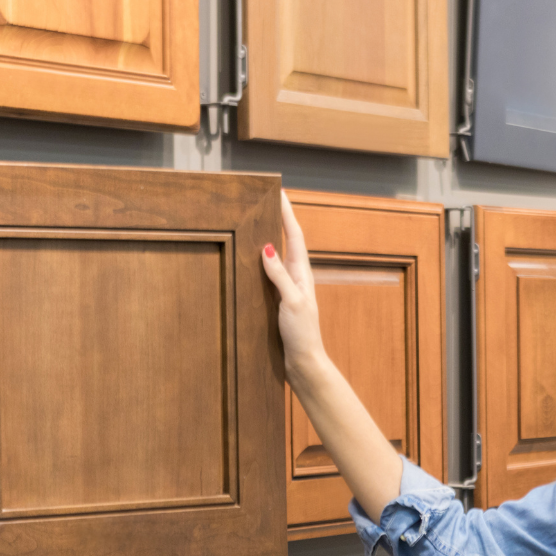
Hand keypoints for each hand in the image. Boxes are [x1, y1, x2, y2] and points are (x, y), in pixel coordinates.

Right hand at [262, 191, 327, 383]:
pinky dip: (261, 263)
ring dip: (270, 239)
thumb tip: (268, 248)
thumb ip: (280, 276)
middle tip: (267, 201)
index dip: (287, 214)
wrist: (304, 362)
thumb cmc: (303, 334)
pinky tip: (251, 262)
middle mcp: (296, 278)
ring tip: (257, 222)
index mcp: (302, 274)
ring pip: (278, 258)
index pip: (294, 236)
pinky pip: (269, 275)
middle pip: (287, 242)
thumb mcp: (291, 302)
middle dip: (279, 220)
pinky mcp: (279, 302)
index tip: (279, 193)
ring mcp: (288, 290)